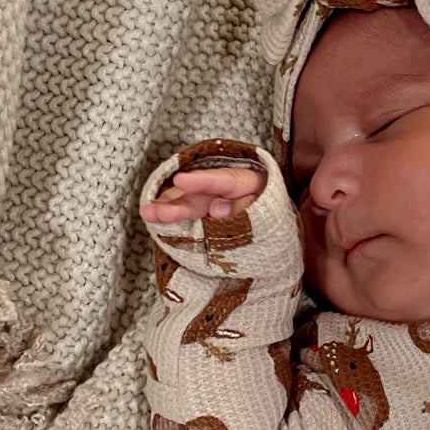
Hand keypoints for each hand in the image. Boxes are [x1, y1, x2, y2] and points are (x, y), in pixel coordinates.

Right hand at [140, 161, 267, 223]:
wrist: (279, 248)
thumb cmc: (277, 230)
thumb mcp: (270, 219)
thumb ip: (246, 213)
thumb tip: (217, 209)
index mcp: (252, 184)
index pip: (226, 180)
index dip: (201, 181)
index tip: (181, 181)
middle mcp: (231, 191)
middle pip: (202, 194)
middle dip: (178, 202)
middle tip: (156, 211)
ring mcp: (218, 205)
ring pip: (191, 203)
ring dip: (169, 208)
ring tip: (149, 214)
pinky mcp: (210, 219)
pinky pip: (191, 216)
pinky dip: (174, 218)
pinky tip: (156, 218)